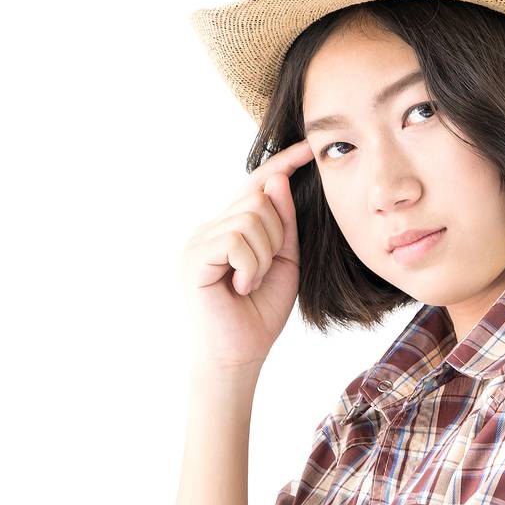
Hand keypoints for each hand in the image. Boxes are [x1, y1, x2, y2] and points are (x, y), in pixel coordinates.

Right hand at [179, 139, 316, 371]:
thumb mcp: (283, 264)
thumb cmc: (258, 315)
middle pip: (259, 199)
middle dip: (274, 236)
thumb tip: (278, 180)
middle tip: (259, 275)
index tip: (309, 148)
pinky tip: (239, 288)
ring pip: (251, 218)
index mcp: (229, 229)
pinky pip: (237, 239)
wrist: (237, 357)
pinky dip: (249, 265)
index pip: (256, 186)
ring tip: (248, 284)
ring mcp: (198, 240)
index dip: (282, 165)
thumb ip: (284, 225)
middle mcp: (209, 228)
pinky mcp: (194, 256)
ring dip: (262, 257)